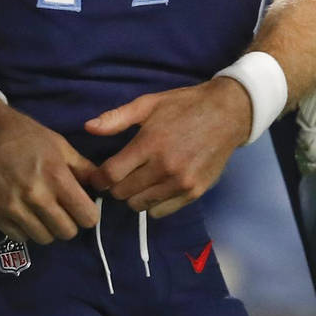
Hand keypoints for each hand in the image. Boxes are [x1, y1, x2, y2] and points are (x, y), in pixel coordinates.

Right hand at [0, 100, 100, 244]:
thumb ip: (82, 168)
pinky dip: (26, 230)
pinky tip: (25, 214)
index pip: (86, 216)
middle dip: (69, 223)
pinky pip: (20, 237)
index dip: (88, 215)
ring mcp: (14, 208)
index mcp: (57, 176)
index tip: (82, 209)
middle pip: (66, 232)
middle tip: (62, 211)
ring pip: (44, 238)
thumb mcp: (59, 145)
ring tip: (42, 213)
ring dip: (47, 229)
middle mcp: (37, 196)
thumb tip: (102, 185)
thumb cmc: (26, 135)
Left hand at [84, 77, 250, 216]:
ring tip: (140, 180)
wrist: (227, 114)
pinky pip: (161, 211)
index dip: (99, 178)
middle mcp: (164, 167)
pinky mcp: (194, 193)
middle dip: (116, 186)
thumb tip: (87, 128)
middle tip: (122, 174)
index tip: (99, 175)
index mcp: (150, 143)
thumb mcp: (149, 104)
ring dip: (134, 195)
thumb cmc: (184, 106)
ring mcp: (181, 183)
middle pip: (122, 193)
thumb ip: (117, 118)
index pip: (111, 175)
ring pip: (140, 206)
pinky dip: (154, 203)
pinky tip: (157, 186)